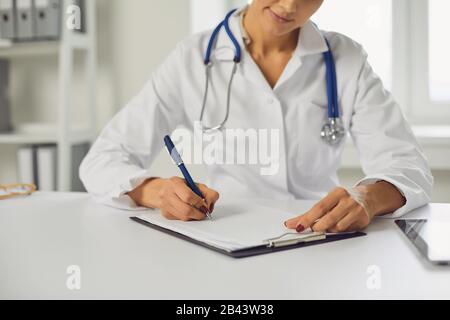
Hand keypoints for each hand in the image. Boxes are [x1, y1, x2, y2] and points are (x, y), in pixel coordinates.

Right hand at [127, 177, 219, 220]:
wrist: (161, 189)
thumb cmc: (179, 186)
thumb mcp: (194, 184)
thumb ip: (206, 192)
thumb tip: (211, 203)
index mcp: (175, 183)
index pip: (188, 196)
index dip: (199, 202)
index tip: (205, 204)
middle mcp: (167, 194)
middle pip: (186, 210)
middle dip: (199, 213)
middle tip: (204, 212)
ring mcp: (165, 205)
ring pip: (184, 217)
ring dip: (194, 216)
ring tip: (197, 210)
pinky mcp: (166, 214)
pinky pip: (180, 219)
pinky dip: (187, 217)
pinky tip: (187, 210)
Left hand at [284, 182, 405, 232]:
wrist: (368, 198)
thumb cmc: (343, 200)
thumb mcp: (328, 202)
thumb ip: (309, 214)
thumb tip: (291, 224)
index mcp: (337, 193)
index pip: (319, 207)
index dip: (307, 218)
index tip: (298, 226)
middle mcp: (347, 200)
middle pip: (329, 218)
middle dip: (318, 227)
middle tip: (313, 229)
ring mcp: (356, 210)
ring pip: (337, 227)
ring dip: (329, 230)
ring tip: (329, 225)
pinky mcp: (363, 220)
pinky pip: (347, 231)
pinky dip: (340, 231)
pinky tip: (341, 225)